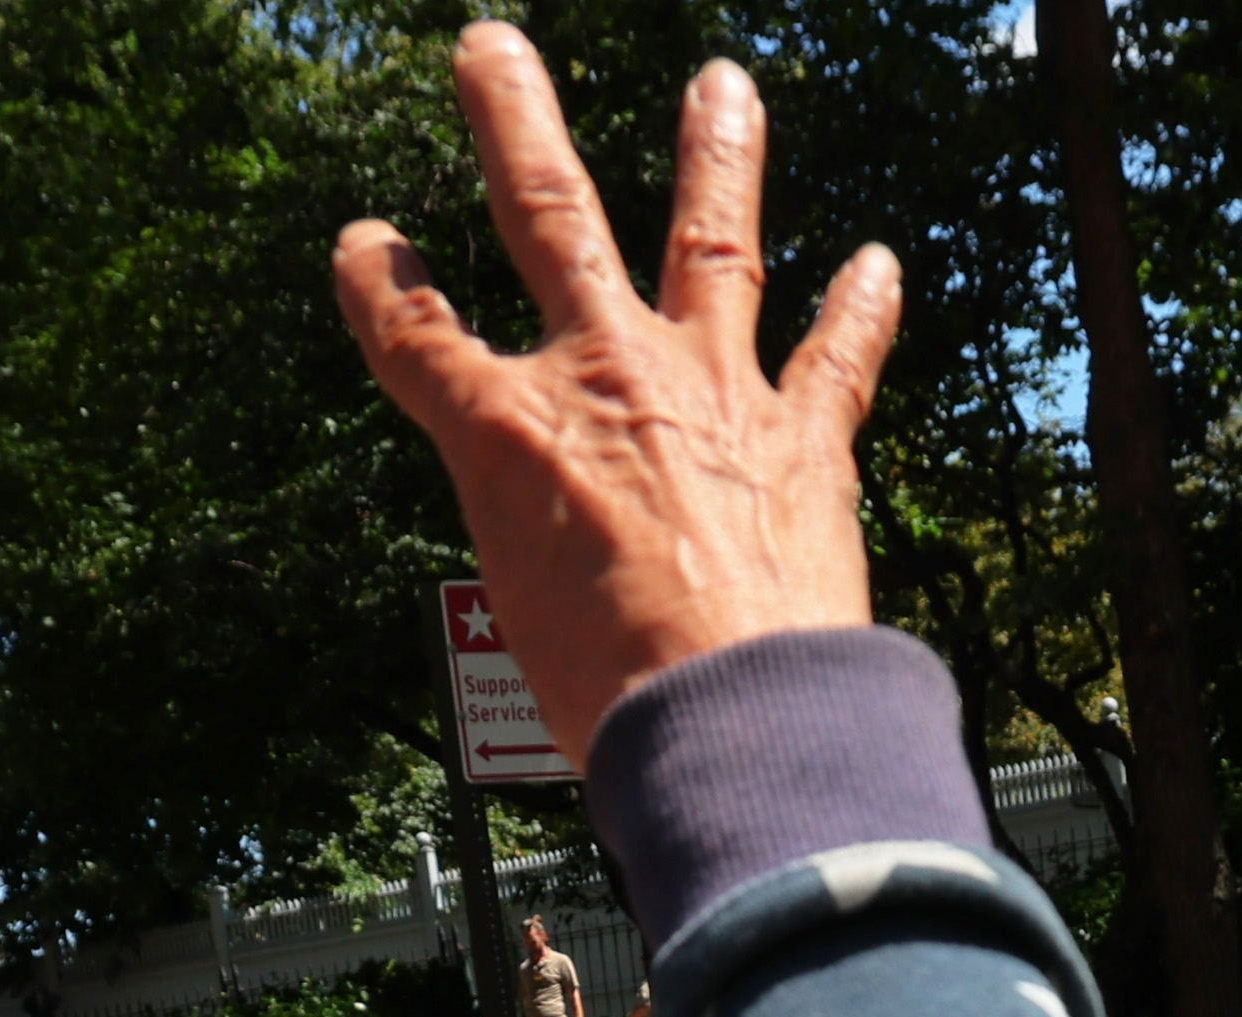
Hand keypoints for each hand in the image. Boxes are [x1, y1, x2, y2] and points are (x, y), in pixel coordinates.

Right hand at [333, 29, 895, 762]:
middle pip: (546, 216)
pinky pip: (839, 354)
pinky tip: (877, 260)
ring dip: (717, 154)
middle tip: (489, 49)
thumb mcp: (519, 618)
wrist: (732, 725)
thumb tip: (562, 554)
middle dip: (511, 122)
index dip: (379, 286)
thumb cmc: (612, 702)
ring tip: (723, 85)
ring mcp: (713, 392)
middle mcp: (605, 380)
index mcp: (507, 434)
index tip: (364, 245)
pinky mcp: (805, 437)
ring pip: (712, 241)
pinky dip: (862, 307)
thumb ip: (533, 549)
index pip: (415, 336)